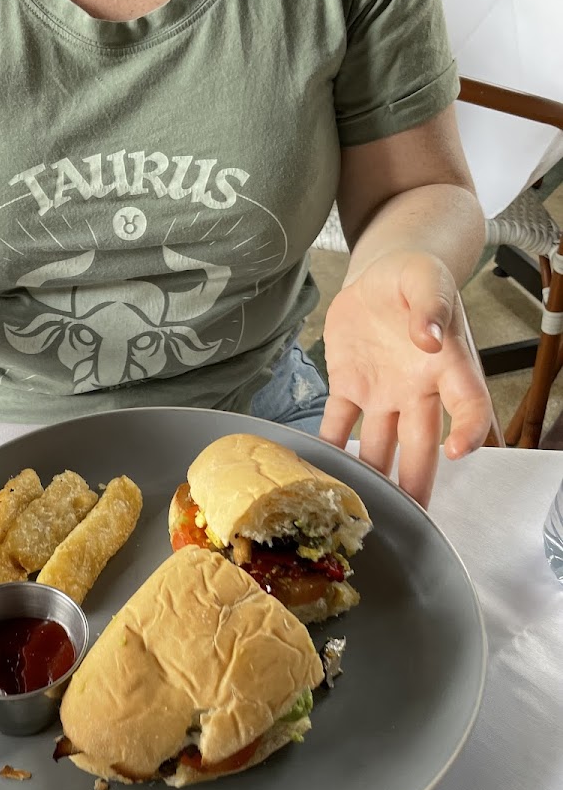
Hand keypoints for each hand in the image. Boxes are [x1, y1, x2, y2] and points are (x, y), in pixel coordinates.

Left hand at [320, 251, 493, 506]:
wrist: (382, 275)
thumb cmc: (414, 278)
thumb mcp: (426, 279)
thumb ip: (430, 306)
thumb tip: (429, 336)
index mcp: (445, 365)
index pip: (468, 403)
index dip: (469, 429)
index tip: (460, 451)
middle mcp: (417, 389)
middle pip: (421, 442)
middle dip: (418, 479)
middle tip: (415, 514)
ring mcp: (383, 393)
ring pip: (382, 443)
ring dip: (375, 474)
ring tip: (368, 506)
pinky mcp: (350, 387)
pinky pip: (339, 422)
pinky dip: (330, 445)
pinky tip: (320, 470)